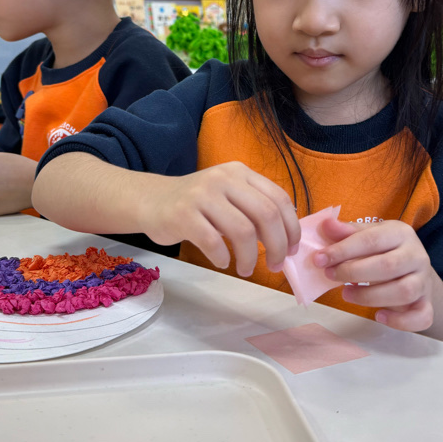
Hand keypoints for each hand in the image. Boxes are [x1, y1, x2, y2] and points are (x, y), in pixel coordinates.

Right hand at [138, 162, 299, 276]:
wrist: (150, 200)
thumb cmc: (196, 205)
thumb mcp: (228, 195)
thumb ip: (254, 208)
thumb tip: (287, 238)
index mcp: (240, 172)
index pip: (279, 198)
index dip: (291, 228)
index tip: (292, 250)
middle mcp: (224, 178)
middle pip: (266, 214)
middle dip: (278, 246)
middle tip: (276, 265)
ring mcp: (202, 195)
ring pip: (243, 231)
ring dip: (250, 257)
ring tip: (245, 269)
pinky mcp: (183, 214)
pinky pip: (213, 242)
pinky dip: (222, 257)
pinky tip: (221, 262)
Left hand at [313, 216, 434, 331]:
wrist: (413, 269)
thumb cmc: (384, 250)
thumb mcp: (367, 235)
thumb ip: (347, 233)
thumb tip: (326, 225)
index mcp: (401, 233)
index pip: (371, 240)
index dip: (343, 250)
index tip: (320, 259)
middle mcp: (417, 255)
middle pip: (388, 266)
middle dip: (353, 273)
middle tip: (330, 276)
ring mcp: (424, 281)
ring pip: (404, 292)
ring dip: (370, 296)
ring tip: (346, 294)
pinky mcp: (427, 304)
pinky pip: (421, 317)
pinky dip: (400, 321)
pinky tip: (378, 316)